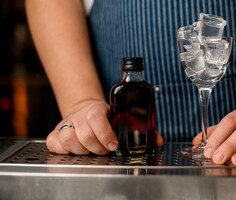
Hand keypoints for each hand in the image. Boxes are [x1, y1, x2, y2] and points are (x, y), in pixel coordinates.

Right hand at [46, 100, 162, 154]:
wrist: (86, 109)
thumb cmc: (108, 117)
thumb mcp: (122, 117)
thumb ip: (140, 128)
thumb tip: (158, 141)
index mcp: (97, 109)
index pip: (96, 118)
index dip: (105, 133)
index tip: (114, 145)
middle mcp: (80, 115)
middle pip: (83, 134)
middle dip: (98, 147)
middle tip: (106, 149)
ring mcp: (66, 123)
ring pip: (67, 138)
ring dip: (82, 149)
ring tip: (92, 149)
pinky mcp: (55, 132)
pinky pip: (53, 143)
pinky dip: (63, 149)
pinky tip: (75, 149)